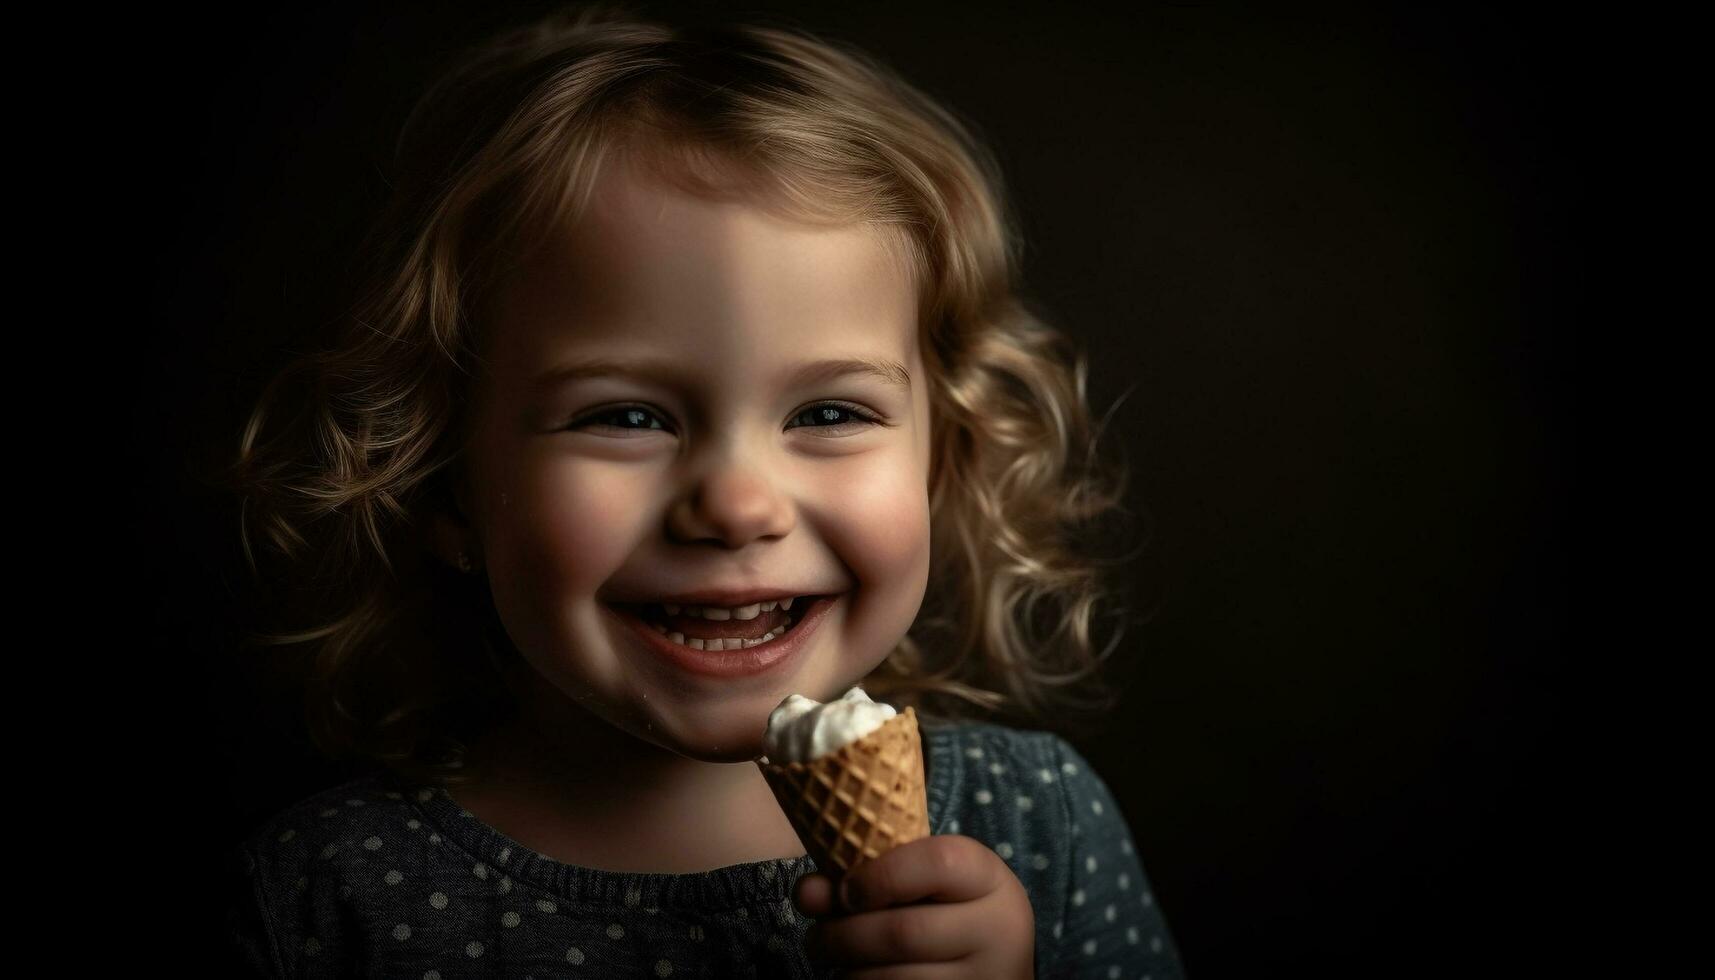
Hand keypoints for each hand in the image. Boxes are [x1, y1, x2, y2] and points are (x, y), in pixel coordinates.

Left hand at [793, 834, 1034, 978]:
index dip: (880, 876)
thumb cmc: (946, 911)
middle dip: (842, 936)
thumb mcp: (925, 882)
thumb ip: (869, 876)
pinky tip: (863, 979)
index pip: (938, 863)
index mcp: (989, 879)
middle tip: (816, 940)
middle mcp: (999, 930)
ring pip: (893, 979)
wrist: (996, 966)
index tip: (845, 891)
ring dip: (848, 972)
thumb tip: (808, 892)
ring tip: (836, 962)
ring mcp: (985, 977)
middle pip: (903, 932)